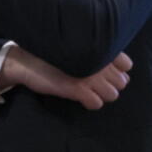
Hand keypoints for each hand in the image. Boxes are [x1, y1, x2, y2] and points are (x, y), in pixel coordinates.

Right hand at [0, 47, 131, 109]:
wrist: (25, 61)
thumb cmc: (50, 54)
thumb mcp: (76, 49)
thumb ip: (97, 54)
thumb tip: (120, 71)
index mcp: (99, 48)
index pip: (126, 65)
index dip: (117, 71)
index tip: (103, 72)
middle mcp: (98, 61)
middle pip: (121, 82)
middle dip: (109, 85)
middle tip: (92, 84)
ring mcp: (90, 75)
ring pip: (112, 95)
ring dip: (101, 95)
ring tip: (87, 91)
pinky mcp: (78, 89)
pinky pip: (96, 103)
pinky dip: (90, 103)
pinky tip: (80, 98)